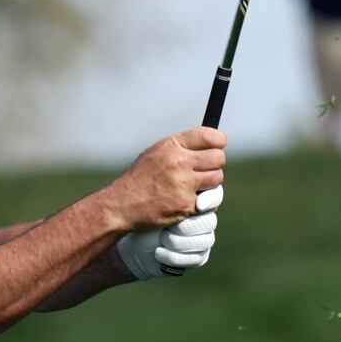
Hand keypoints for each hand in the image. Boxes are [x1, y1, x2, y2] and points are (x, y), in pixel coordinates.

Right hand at [106, 127, 226, 231]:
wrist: (121, 205)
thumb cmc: (140, 179)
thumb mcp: (156, 153)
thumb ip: (182, 148)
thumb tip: (212, 145)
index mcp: (172, 145)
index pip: (210, 136)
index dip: (218, 143)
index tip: (216, 149)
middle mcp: (179, 161)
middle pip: (219, 158)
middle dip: (215, 165)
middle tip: (204, 172)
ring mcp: (183, 184)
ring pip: (217, 179)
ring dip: (211, 185)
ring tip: (195, 187)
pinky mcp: (186, 205)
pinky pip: (208, 201)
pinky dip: (201, 203)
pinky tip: (185, 202)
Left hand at [118, 185, 222, 279]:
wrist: (134, 240)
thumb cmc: (144, 215)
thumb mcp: (157, 199)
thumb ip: (176, 189)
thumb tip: (196, 197)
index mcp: (198, 199)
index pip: (216, 195)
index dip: (211, 199)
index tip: (198, 205)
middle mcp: (204, 218)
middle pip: (210, 221)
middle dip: (185, 227)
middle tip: (165, 227)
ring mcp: (203, 238)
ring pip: (204, 241)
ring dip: (178, 242)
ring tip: (161, 239)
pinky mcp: (198, 257)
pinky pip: (195, 258)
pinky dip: (174, 256)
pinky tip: (159, 252)